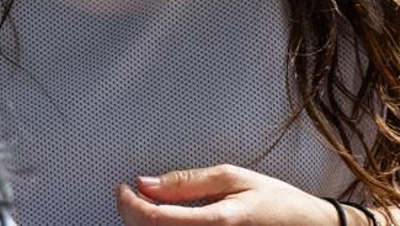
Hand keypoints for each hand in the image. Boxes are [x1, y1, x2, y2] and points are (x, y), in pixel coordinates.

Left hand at [116, 165, 341, 224]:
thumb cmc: (276, 202)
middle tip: (132, 194)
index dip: (129, 204)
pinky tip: (169, 220)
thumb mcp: (234, 178)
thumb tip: (146, 182)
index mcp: (218, 222)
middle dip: (133, 215)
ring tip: (153, 205)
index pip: (155, 220)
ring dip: (148, 225)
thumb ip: (187, 181)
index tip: (122, 188)